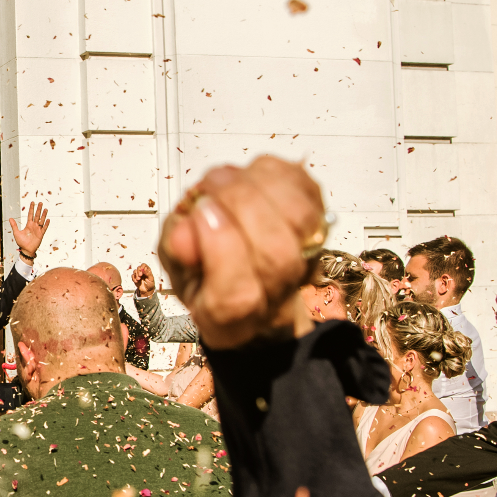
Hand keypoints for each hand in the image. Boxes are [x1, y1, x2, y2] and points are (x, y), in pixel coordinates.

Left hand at [9, 202, 50, 258]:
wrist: (26, 250)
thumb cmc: (21, 242)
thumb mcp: (16, 233)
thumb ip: (14, 225)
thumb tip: (10, 218)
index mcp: (28, 225)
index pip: (30, 214)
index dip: (31, 208)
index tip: (33, 202)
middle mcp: (34, 226)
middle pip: (37, 215)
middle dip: (38, 209)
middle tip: (40, 202)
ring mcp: (38, 229)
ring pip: (41, 220)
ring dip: (43, 215)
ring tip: (45, 209)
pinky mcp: (41, 234)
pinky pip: (44, 228)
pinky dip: (46, 224)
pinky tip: (48, 219)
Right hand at [132, 263, 156, 297]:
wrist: (147, 291)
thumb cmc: (150, 284)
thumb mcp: (151, 278)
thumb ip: (147, 273)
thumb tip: (144, 269)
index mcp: (147, 270)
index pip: (143, 265)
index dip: (142, 266)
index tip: (142, 269)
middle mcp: (142, 272)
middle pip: (138, 267)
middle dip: (139, 271)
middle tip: (140, 275)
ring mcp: (138, 275)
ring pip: (135, 271)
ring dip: (136, 275)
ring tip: (138, 279)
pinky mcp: (135, 278)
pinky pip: (132, 276)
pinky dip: (134, 278)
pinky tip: (136, 281)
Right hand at [157, 157, 326, 349]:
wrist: (252, 278)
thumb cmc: (213, 275)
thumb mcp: (178, 270)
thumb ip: (177, 251)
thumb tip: (184, 230)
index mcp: (231, 321)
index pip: (235, 297)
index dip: (219, 248)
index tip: (200, 213)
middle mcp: (275, 298)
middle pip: (276, 255)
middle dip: (239, 205)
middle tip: (210, 185)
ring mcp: (305, 263)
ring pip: (299, 219)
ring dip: (258, 186)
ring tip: (226, 179)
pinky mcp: (319, 226)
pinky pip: (308, 192)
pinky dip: (278, 174)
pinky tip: (251, 176)